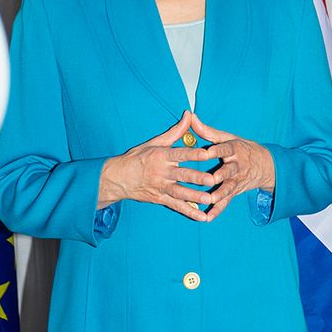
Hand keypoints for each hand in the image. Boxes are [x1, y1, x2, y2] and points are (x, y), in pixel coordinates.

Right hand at [98, 110, 214, 221]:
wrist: (118, 178)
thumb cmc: (138, 158)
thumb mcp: (155, 142)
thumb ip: (176, 131)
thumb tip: (189, 115)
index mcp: (162, 156)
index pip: (180, 154)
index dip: (194, 154)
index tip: (207, 153)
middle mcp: (162, 172)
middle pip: (182, 175)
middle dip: (198, 178)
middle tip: (213, 179)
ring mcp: (161, 187)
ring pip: (180, 192)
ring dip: (195, 196)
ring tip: (209, 199)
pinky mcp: (160, 199)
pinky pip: (176, 206)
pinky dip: (189, 211)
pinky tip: (202, 216)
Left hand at [186, 111, 274, 220]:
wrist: (265, 165)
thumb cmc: (241, 148)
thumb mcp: (227, 138)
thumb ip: (207, 131)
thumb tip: (190, 117)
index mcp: (234, 149)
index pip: (225, 149)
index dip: (216, 151)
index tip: (206, 152)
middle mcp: (237, 165)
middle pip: (229, 171)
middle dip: (221, 175)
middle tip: (211, 179)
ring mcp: (237, 180)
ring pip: (228, 188)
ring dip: (220, 195)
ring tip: (210, 200)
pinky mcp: (235, 192)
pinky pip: (226, 202)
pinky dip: (217, 210)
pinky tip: (207, 217)